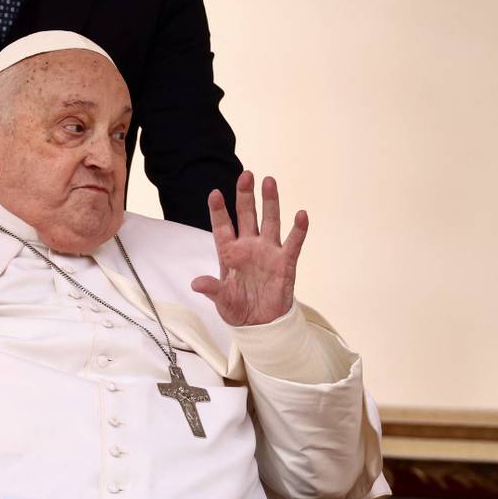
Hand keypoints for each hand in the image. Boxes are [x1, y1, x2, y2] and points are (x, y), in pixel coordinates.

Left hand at [191, 171, 307, 325]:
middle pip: (246, 216)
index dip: (218, 211)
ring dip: (270, 202)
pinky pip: (293, 243)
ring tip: (269, 182)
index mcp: (228, 253)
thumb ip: (211, 289)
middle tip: (245, 175)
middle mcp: (248, 247)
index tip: (214, 193)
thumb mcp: (221, 300)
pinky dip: (298, 229)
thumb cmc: (237, 308)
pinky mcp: (285, 262)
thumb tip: (196, 284)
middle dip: (245, 196)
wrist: (260, 324)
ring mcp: (268, 252)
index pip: (222, 227)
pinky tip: (301, 214)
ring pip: (269, 221)